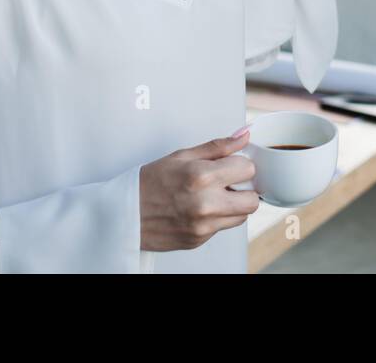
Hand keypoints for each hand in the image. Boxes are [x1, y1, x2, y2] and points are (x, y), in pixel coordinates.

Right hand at [139, 133, 260, 250]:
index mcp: (202, 177)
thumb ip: (218, 147)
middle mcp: (206, 204)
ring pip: (242, 217)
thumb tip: (244, 135)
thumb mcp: (182, 156)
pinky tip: (198, 209)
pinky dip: (217, 218)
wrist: (123, 214)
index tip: (231, 165)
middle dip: (245, 189)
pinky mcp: (198, 241)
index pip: (248, 170)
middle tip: (228, 183)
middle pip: (253, 200)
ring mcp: (203, 226)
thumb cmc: (149, 182)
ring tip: (212, 196)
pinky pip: (222, 228)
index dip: (241, 165)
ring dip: (234, 205)